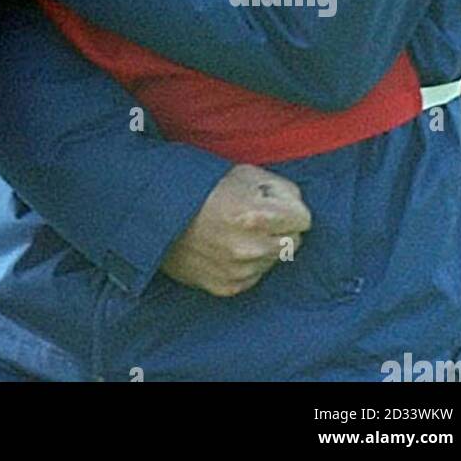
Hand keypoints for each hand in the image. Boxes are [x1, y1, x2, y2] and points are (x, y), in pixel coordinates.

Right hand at [160, 164, 311, 297]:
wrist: (156, 213)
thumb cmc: (201, 187)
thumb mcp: (243, 172)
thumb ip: (280, 188)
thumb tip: (297, 207)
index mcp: (256, 215)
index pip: (303, 219)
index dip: (291, 209)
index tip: (277, 205)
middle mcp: (250, 247)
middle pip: (293, 242)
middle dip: (280, 229)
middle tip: (254, 217)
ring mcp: (239, 270)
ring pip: (274, 260)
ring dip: (263, 247)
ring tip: (235, 231)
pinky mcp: (227, 287)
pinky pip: (255, 276)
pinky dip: (247, 264)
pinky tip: (226, 247)